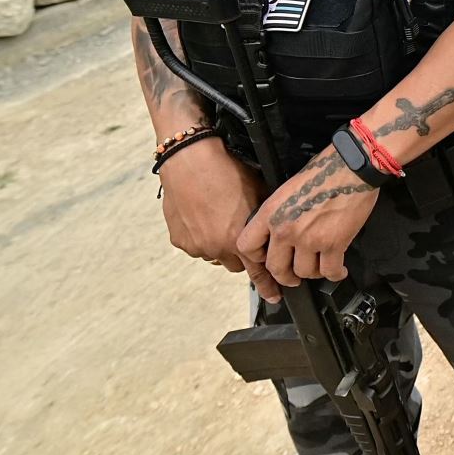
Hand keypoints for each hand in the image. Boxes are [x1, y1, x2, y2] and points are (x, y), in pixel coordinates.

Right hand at [158, 138, 262, 272]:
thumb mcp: (258, 192)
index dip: (267, 284)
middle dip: (242, 255)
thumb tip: (272, 229)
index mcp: (238, 239)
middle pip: (236, 264)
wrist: (189, 159)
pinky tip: (204, 217)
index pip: (257, 271)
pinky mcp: (179, 240)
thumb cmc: (224, 170)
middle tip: (240, 234)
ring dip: (220, 245)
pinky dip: (202, 237)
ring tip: (219, 219)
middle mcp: (216, 247)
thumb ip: (264, 220)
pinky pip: (197, 246)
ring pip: (215, 255)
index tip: (274, 295)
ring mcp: (196, 245)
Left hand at [236, 147, 378, 303]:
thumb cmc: (323, 172)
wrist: (351, 167)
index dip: (256, 258)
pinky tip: (339, 270)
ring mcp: (309, 239)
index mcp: (271, 213)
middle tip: (293, 277)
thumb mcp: (287, 189)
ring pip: (304, 272)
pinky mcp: (334, 244)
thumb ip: (278, 214)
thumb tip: (278, 235)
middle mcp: (286, 229)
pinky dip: (335, 274)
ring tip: (320, 267)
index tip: (266, 259)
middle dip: (286, 276)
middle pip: (276, 268)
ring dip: (313, 273)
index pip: (247, 246)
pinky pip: (329, 271)